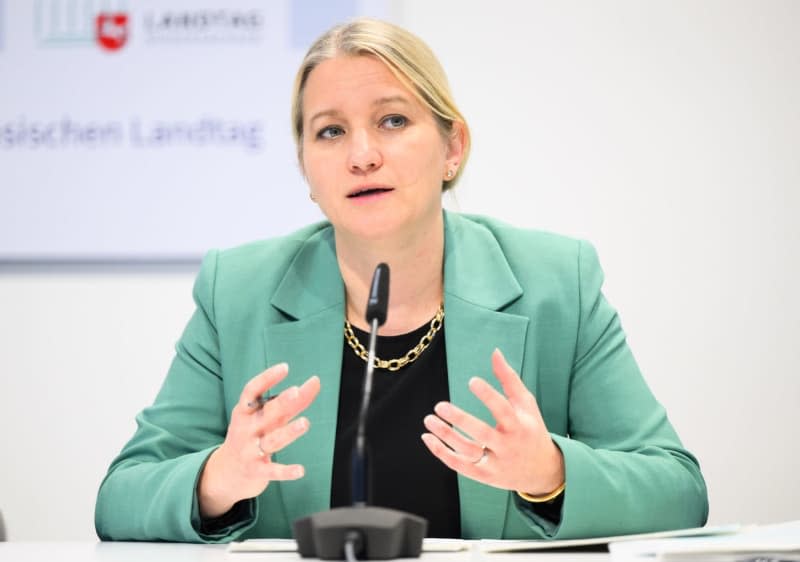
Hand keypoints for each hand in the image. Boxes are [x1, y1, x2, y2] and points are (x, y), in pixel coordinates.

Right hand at [197, 363, 320, 517]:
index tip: (285, 367)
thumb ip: (290, 403)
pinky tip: (301, 470)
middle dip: (282, 402)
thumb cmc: (251, 435)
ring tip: (305, 423)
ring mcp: (250, 450)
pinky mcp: (256, 472)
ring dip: (288, 432)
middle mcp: (247, 429)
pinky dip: (286, 472)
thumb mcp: (264, 417)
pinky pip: (272, 471)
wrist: (225, 472)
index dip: (267, 378)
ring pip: (272, 440)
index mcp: (245, 412)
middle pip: (267, 413)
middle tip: (297, 391)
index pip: (253, 391)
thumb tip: (315, 382)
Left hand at [421, 349, 563, 495]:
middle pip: (482, 434)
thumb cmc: (530, 429)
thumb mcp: (526, 404)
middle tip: (439, 405)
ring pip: (468, 451)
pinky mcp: (484, 476)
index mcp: (519, 425)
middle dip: (460, 420)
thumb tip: (494, 351)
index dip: (488, 395)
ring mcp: (495, 463)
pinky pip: (460, 466)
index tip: (472, 380)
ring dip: (445, 436)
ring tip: (429, 419)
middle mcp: (507, 446)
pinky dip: (442, 453)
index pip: (503, 410)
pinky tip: (427, 438)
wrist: (542, 471)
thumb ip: (509, 378)